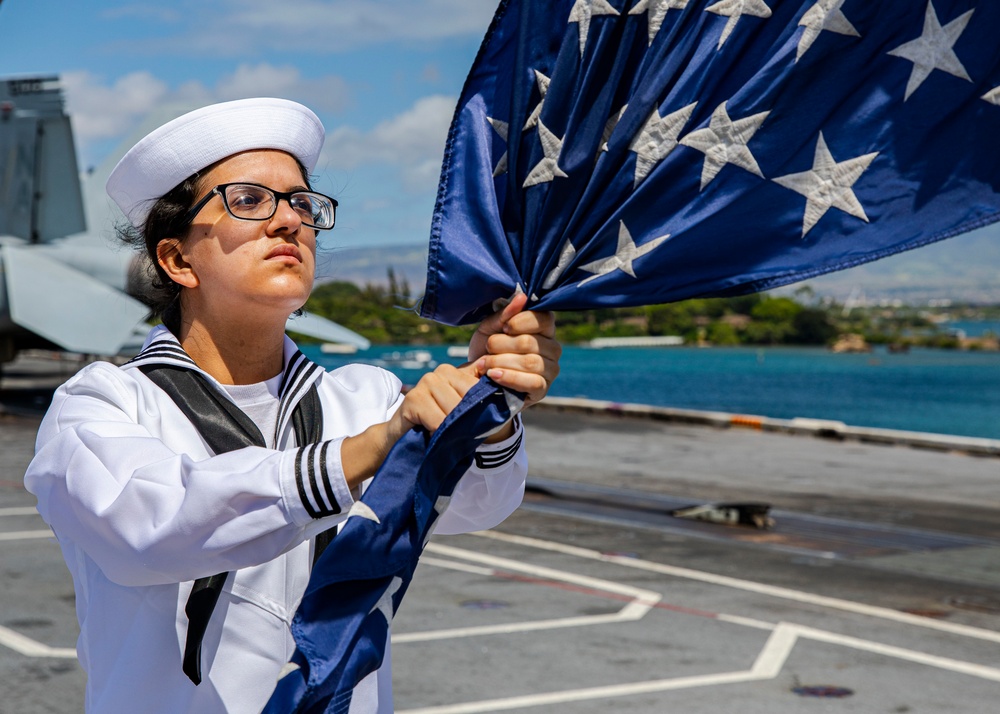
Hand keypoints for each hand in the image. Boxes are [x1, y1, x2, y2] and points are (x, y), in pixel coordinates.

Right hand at [341, 363, 479, 489]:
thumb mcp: (462, 412)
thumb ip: (482, 400)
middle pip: (470, 400)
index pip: (482, 386)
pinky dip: (440, 433)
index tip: (488, 422)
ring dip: (454, 430)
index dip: (487, 408)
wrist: (402, 437)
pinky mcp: (413, 398)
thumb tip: (513, 396)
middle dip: (469, 421)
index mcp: (457, 371)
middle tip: (463, 434)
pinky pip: (438, 421)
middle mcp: (442, 372)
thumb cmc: (437, 424)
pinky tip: (434, 436)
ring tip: (447, 435)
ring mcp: (426, 382)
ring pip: (455, 411)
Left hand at [468, 291, 560, 408]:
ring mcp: (550, 370)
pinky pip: (532, 382)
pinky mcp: (542, 390)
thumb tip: (522, 297)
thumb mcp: (490, 329)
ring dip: (501, 362)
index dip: (521, 322)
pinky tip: (493, 375)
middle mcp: (553, 349)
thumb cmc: (487, 350)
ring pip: (530, 362)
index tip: (503, 328)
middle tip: (487, 348)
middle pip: (531, 342)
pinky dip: (509, 377)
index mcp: (544, 329)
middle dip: (502, 345)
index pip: (544, 319)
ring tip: (484, 364)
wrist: (476, 379)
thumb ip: (505, 314)